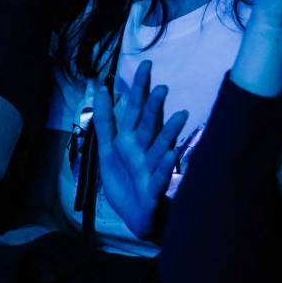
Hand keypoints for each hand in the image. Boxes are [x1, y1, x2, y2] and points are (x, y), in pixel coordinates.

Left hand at [92, 60, 189, 239]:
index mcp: (128, 140)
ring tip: (180, 116)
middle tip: (162, 88)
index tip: (146, 65)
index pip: (133, 109)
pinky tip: (172, 155)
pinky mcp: (154, 189)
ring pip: (160, 147)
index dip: (138, 89)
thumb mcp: (106, 149)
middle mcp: (142, 150)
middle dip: (154, 107)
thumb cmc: (123, 181)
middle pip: (148, 124)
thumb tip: (100, 89)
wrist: (132, 217)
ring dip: (169, 132)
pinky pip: (160, 176)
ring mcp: (150, 168)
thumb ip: (104, 121)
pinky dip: (166, 166)